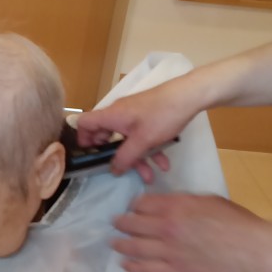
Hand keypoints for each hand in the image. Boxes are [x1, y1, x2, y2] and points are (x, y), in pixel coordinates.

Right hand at [77, 80, 197, 182]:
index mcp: (111, 116)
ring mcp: (133, 115)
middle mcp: (118, 114)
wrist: (189, 96)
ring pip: (128, 140)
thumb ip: (125, 157)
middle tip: (120, 170)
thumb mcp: (143, 141)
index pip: (84, 123)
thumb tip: (113, 170)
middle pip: (106, 136)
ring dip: (137, 158)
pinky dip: (149, 150)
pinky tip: (163, 164)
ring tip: (149, 176)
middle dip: (115, 156)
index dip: (83, 139)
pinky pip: (141, 136)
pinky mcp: (147, 117)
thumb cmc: (161, 116)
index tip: (92, 155)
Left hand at [112, 193, 265, 271]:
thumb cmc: (235, 221)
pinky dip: (132, 267)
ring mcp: (168, 252)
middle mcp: (165, 228)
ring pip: (134, 247)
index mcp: (174, 207)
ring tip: (113, 243)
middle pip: (132, 224)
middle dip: (121, 222)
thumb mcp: (207, 200)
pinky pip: (146, 270)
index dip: (134, 205)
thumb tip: (167, 204)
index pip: (141, 204)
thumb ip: (182, 201)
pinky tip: (125, 265)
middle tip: (115, 223)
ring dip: (120, 244)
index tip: (132, 207)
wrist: (251, 249)